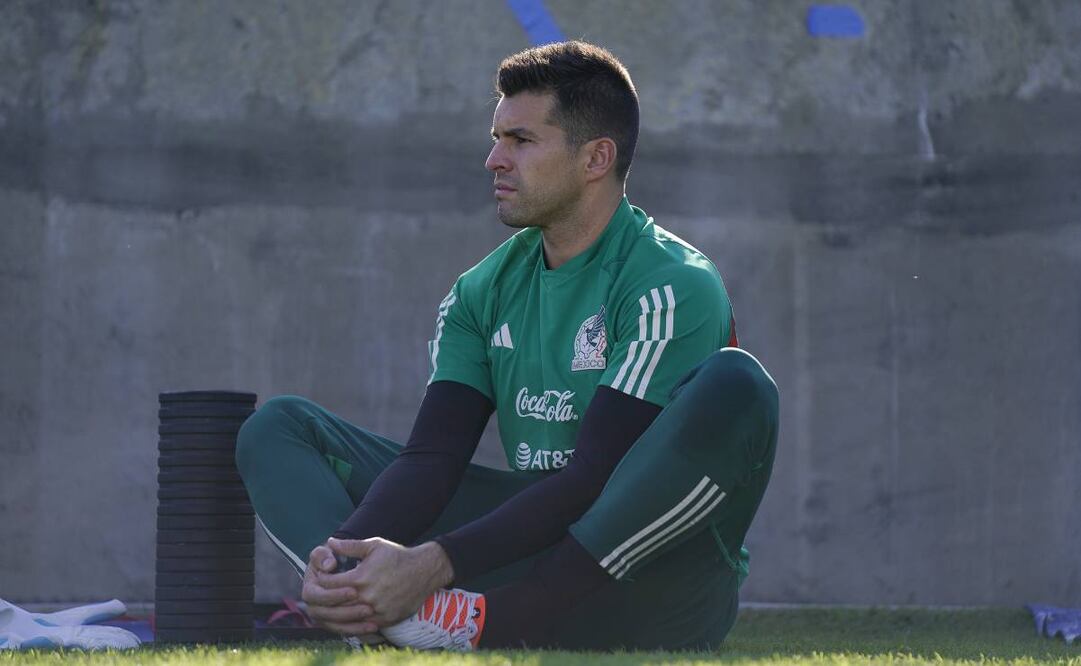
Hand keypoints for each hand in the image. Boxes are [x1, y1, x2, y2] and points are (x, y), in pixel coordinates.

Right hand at [301, 543, 378, 635]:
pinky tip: (373, 627)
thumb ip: (325, 554)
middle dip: (345, 612)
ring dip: (353, 623)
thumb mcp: (331, 551)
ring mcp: (322, 615)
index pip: (315, 595)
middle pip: (323, 613)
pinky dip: (356, 630)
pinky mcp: (333, 623)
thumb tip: (328, 565)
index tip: (354, 591)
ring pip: (334, 625)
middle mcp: (313, 603)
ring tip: (372, 616)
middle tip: (367, 607)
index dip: (333, 595)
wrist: (344, 566)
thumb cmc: (336, 557)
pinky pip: (342, 630)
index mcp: (310, 586)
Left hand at [321, 537, 454, 626]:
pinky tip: (352, 614)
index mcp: (360, 578)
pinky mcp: (386, 620)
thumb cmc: (397, 556)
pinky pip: (364, 626)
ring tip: (337, 605)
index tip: (322, 577)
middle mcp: (367, 597)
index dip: (322, 580)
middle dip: (327, 598)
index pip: (329, 584)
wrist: (424, 571)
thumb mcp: (374, 545)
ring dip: (339, 612)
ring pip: (348, 617)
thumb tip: (330, 542)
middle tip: (325, 594)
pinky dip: (356, 622)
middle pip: (336, 603)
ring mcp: (376, 611)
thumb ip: (350, 546)